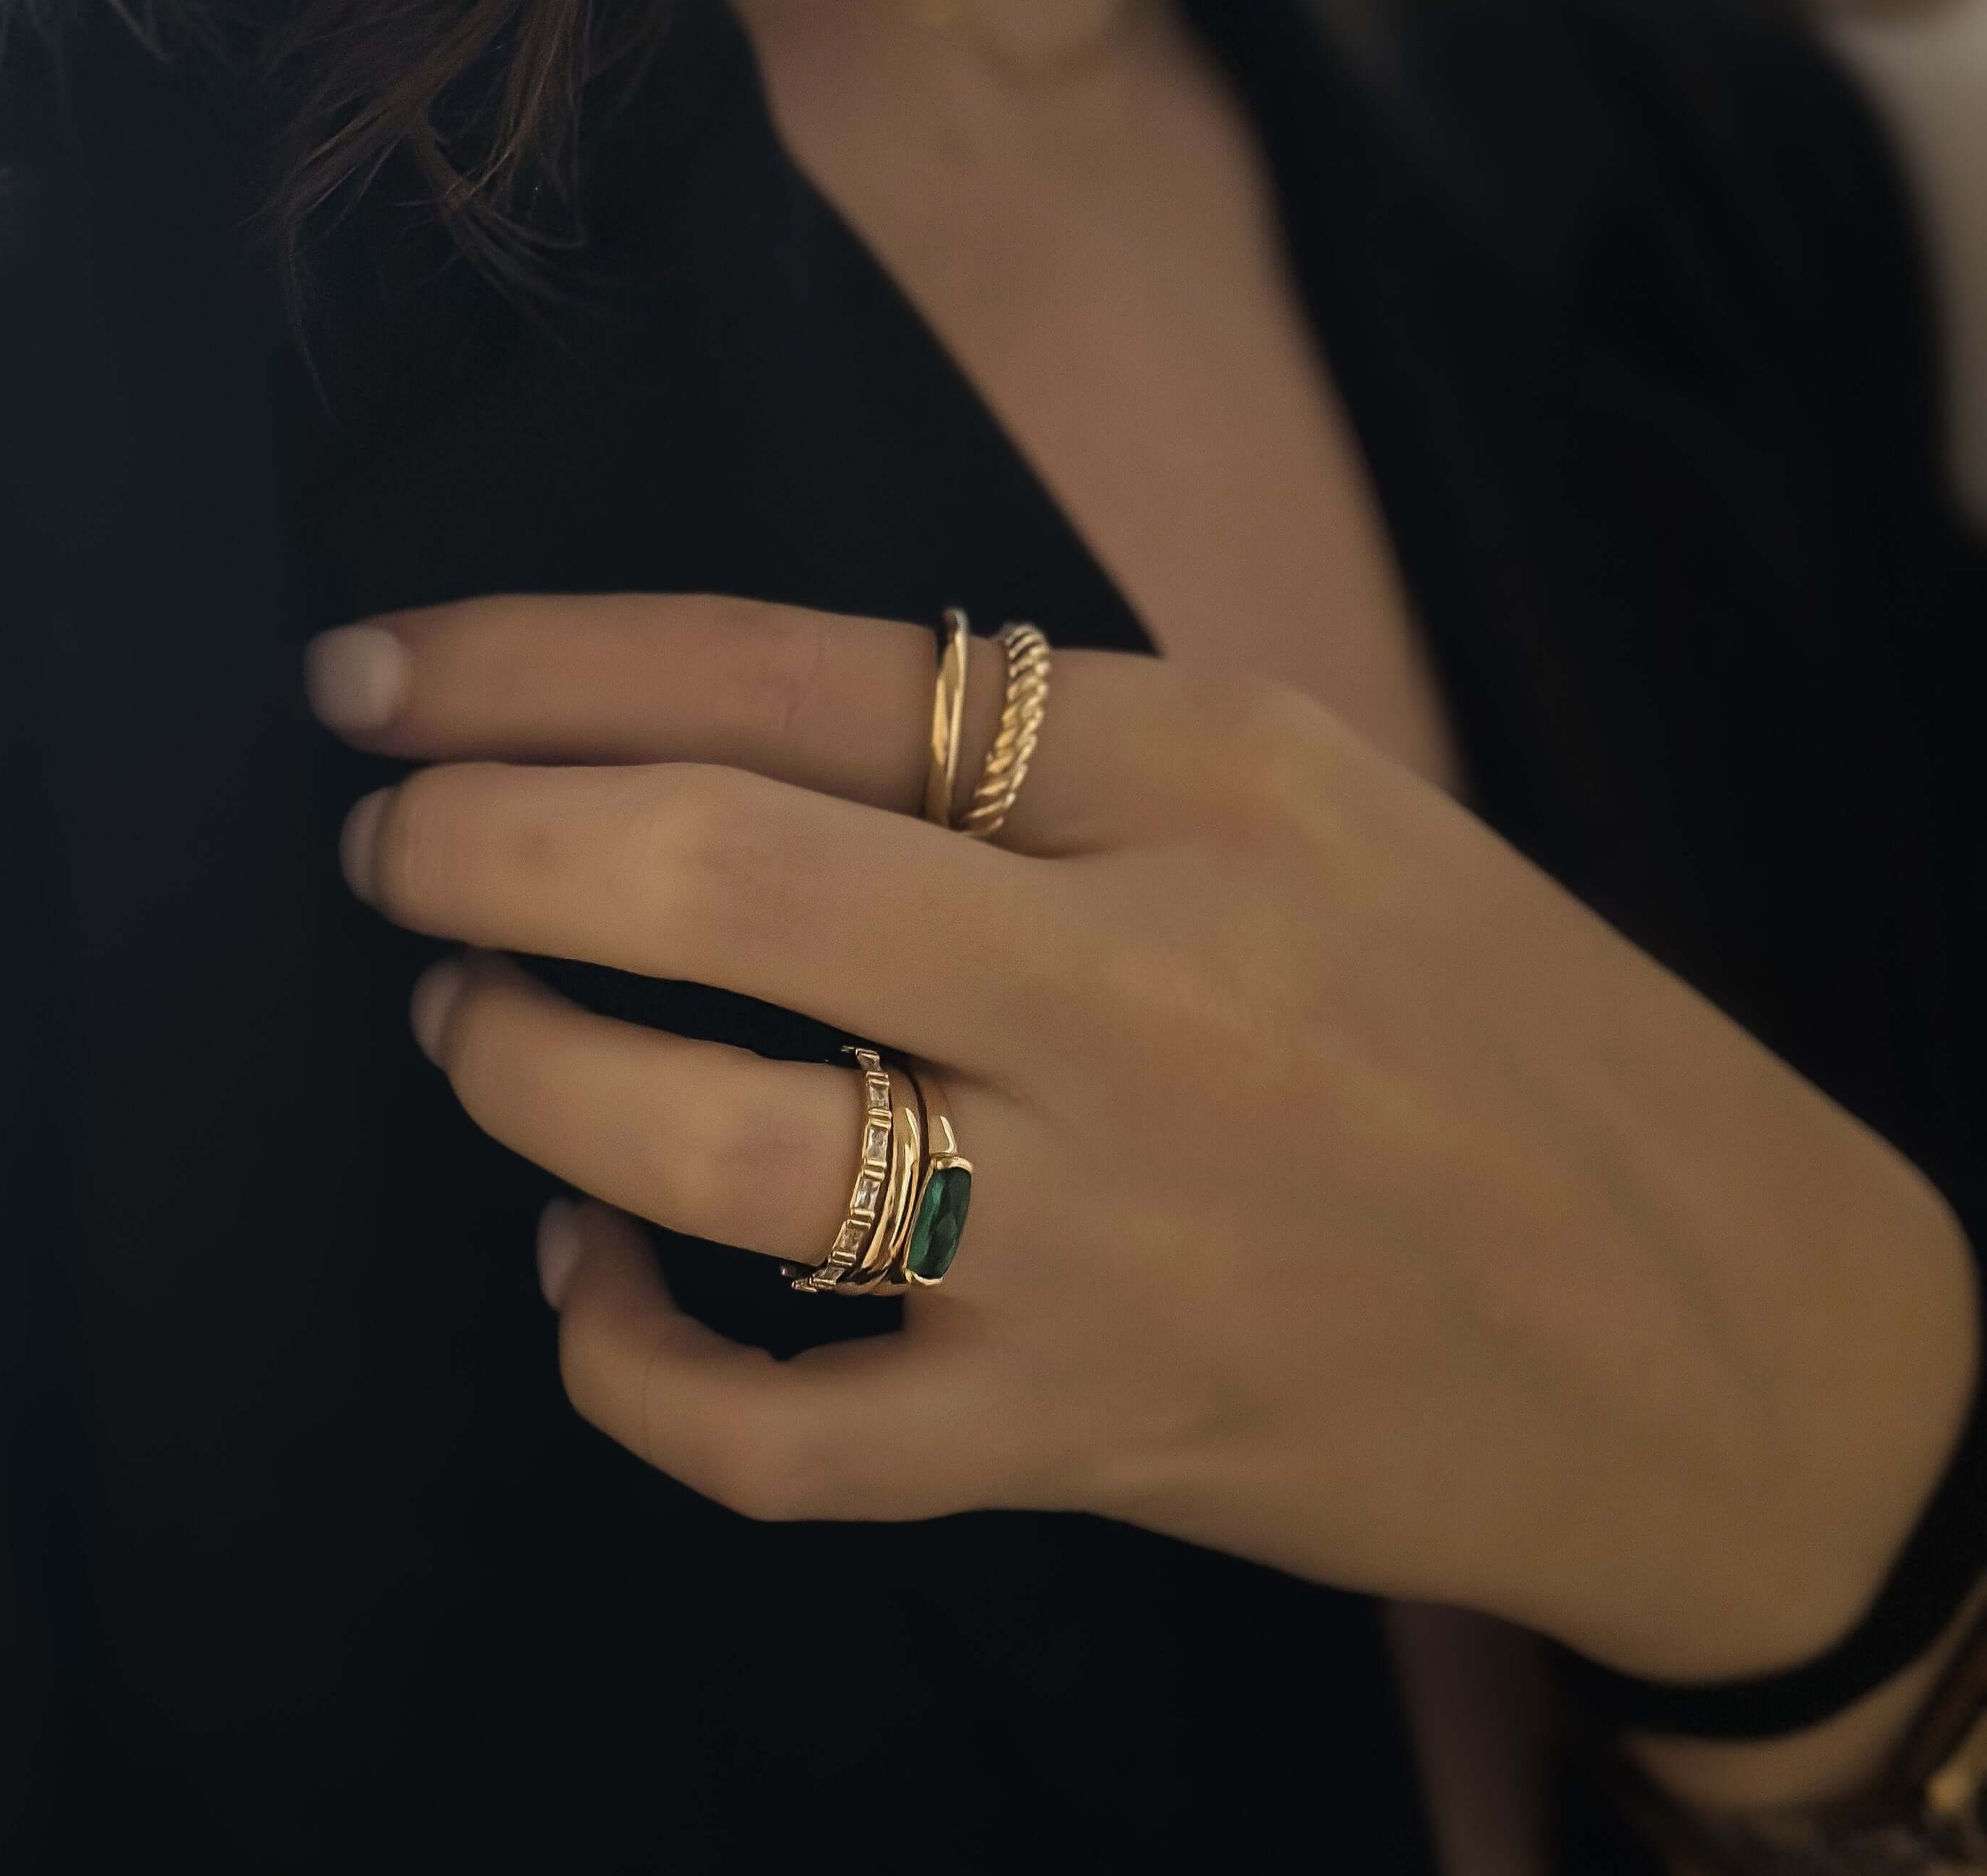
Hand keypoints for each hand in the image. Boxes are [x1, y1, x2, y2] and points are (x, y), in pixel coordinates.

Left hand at [309, 593, 1974, 1685]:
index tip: (386, 670)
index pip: (792, 666)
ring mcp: (1109, 1223)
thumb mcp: (1311, 804)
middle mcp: (1146, 979)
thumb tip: (733, 740)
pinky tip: (584, 1270)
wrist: (1701, 1328)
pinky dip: (613, 1348)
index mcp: (1205, 773)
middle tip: (386, 842)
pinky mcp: (1082, 1428)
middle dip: (474, 838)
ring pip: (693, 1136)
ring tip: (473, 1024)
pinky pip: (760, 1424)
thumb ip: (1045, 762)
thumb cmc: (1497, 1028)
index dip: (540, 659)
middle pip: (709, 866)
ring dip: (516, 1064)